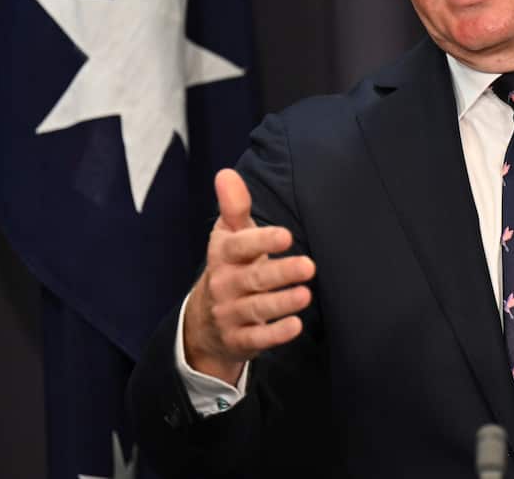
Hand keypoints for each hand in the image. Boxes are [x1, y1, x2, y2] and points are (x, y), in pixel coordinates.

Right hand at [182, 169, 316, 384]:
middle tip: (308, 266)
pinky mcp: (239, 340)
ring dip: (281, 303)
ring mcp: (230, 314)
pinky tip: (295, 326)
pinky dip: (275, 335)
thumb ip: (233, 206)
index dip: (261, 241)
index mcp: (223, 256)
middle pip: (253, 279)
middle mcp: (225, 284)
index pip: (239, 247)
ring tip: (306, 295)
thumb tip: (226, 173)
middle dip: (280, 273)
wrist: (205, 322)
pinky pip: (257, 339)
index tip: (286, 235)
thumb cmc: (230, 267)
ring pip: (256, 309)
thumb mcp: (228, 236)